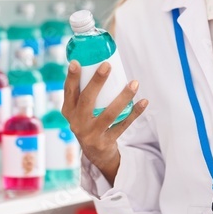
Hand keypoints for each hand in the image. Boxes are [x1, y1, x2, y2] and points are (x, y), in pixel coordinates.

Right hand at [61, 60, 148, 185]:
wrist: (95, 153)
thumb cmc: (89, 120)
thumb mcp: (80, 109)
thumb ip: (85, 91)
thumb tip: (99, 60)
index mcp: (69, 110)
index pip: (68, 91)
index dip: (72, 77)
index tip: (77, 62)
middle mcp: (77, 122)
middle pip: (87, 100)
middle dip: (97, 82)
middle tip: (107, 65)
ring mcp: (91, 134)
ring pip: (109, 114)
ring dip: (123, 97)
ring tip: (134, 83)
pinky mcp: (106, 142)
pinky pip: (123, 125)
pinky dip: (134, 113)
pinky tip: (144, 102)